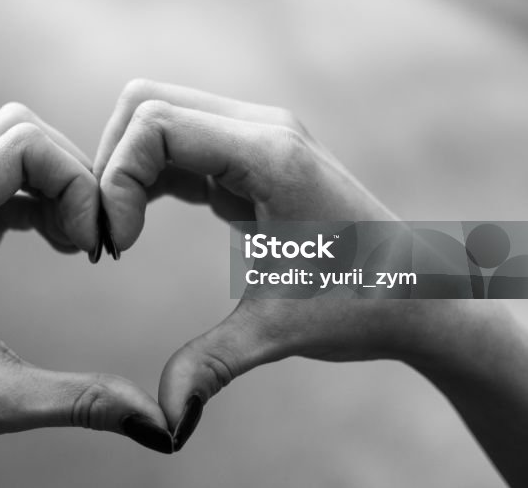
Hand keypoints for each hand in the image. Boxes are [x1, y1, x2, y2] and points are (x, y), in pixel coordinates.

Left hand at [0, 104, 171, 487]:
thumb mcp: (2, 402)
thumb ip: (84, 400)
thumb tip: (160, 425)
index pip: (21, 143)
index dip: (76, 180)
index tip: (96, 245)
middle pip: (14, 131)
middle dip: (70, 171)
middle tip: (97, 235)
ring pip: (6, 153)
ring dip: (56, 184)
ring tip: (84, 243)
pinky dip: (40, 201)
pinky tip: (63, 245)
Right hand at [94, 80, 440, 449]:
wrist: (419, 294)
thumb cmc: (363, 305)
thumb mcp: (280, 333)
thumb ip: (212, 365)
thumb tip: (162, 423)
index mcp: (270, 154)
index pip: (156, 123)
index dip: (117, 179)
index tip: (117, 247)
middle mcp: (262, 128)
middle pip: (146, 103)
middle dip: (111, 165)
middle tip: (108, 238)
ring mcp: (256, 136)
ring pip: (156, 116)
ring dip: (124, 169)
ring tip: (118, 235)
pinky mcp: (249, 157)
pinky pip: (176, 143)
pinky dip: (145, 176)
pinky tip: (138, 225)